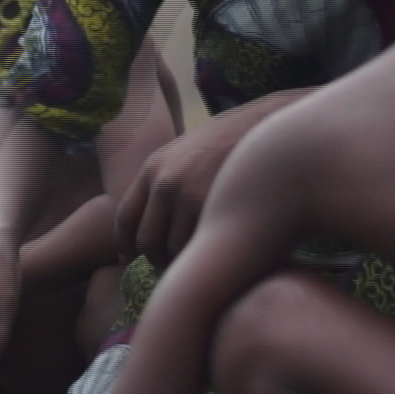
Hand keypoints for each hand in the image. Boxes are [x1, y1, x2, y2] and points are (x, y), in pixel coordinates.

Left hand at [115, 88, 312, 265]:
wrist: (270, 125)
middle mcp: (165, 182)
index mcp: (153, 168)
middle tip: (174, 267)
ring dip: (183, 264)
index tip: (128, 259)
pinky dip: (204, 259)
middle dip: (157, 259)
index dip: (124, 243)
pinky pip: (200, 249)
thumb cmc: (232, 145)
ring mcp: (190, 196)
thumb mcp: (187, 154)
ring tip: (199, 263)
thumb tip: (152, 223)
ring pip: (173, 251)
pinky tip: (215, 257)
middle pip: (146, 240)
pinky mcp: (217, 208)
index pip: (126, 217)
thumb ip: (165, 182)